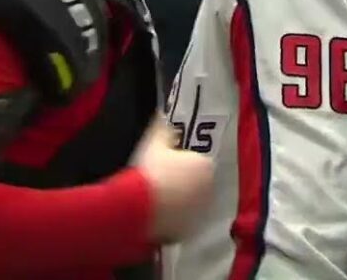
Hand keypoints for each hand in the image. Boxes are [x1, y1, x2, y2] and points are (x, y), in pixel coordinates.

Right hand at [133, 114, 213, 242]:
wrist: (138, 207)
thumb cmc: (149, 171)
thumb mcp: (154, 143)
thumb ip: (162, 128)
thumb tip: (163, 116)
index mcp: (205, 166)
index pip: (196, 162)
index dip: (179, 163)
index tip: (163, 166)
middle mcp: (209, 190)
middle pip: (195, 184)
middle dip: (181, 183)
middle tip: (158, 182)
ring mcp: (199, 212)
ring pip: (188, 204)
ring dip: (177, 202)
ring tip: (153, 199)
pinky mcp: (188, 231)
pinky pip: (180, 222)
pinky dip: (171, 219)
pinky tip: (154, 214)